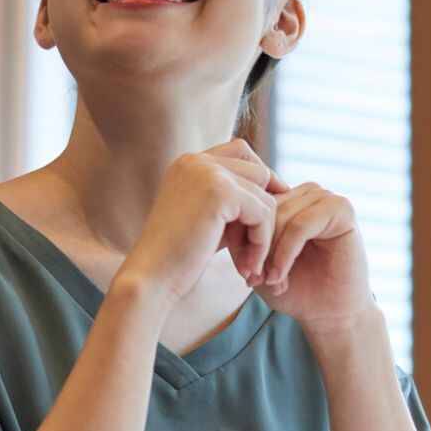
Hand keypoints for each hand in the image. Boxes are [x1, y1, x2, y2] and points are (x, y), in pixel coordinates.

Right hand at [118, 139, 286, 301]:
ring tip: (249, 266)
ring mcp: (207, 172)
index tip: (265, 218)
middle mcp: (196, 160)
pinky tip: (247, 266)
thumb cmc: (177, 259)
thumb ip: (233, 201)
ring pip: (265, 195)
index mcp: (188, 163)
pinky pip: (263, 212)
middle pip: (259, 171)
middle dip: (263, 212)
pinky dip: (262, 242)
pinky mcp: (220, 192)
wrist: (151, 279)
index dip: (260, 181)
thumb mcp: (208, 220)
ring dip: (264, 234)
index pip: (241, 151)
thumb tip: (278, 187)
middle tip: (254, 252)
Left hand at [253, 183, 373, 332]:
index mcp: (289, 197)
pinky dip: (285, 254)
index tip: (241, 270)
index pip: (253, 202)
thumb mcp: (257, 259)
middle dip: (255, 246)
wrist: (329, 314)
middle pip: (266, 209)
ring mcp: (325, 198)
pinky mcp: (341, 210)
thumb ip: (242, 235)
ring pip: (281, 216)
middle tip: (253, 279)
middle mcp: (307, 192)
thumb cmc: (293, 288)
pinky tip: (279, 277)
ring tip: (269, 281)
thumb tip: (224, 216)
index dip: (240, 235)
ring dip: (270, 253)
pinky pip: (299, 226)